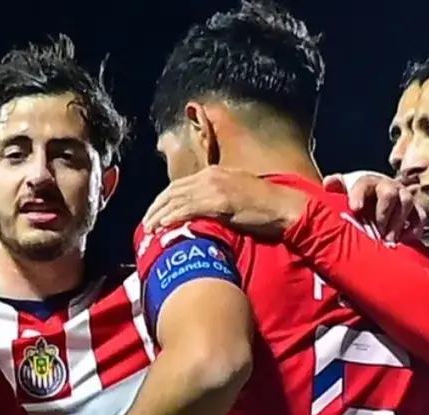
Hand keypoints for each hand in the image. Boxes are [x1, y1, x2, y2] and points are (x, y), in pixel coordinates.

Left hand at [141, 166, 307, 240]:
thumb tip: (197, 212)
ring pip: (177, 200)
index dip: (163, 200)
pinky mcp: (220, 201)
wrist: (283, 206)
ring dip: (160, 215)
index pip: (179, 185)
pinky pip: (189, 208)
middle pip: (173, 191)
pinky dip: (174, 216)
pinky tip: (164, 226)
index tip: (153, 214)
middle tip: (145, 223)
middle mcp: (210, 176)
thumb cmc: (263, 206)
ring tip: (149, 228)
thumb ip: (214, 197)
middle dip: (156, 207)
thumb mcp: (235, 194)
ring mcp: (215, 187)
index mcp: (213, 172)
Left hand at [325, 171, 422, 242]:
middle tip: (377, 232)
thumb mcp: (343, 189)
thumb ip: (335, 186)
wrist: (375, 197)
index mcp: (368, 181)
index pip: (363, 184)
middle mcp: (388, 185)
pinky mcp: (414, 209)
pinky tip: (405, 241)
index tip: (354, 208)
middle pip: (390, 193)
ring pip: (407, 203)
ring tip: (389, 241)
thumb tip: (328, 183)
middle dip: (383, 213)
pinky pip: (420, 216)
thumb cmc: (356, 196)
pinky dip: (415, 228)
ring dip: (398, 223)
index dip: (359, 195)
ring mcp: (403, 196)